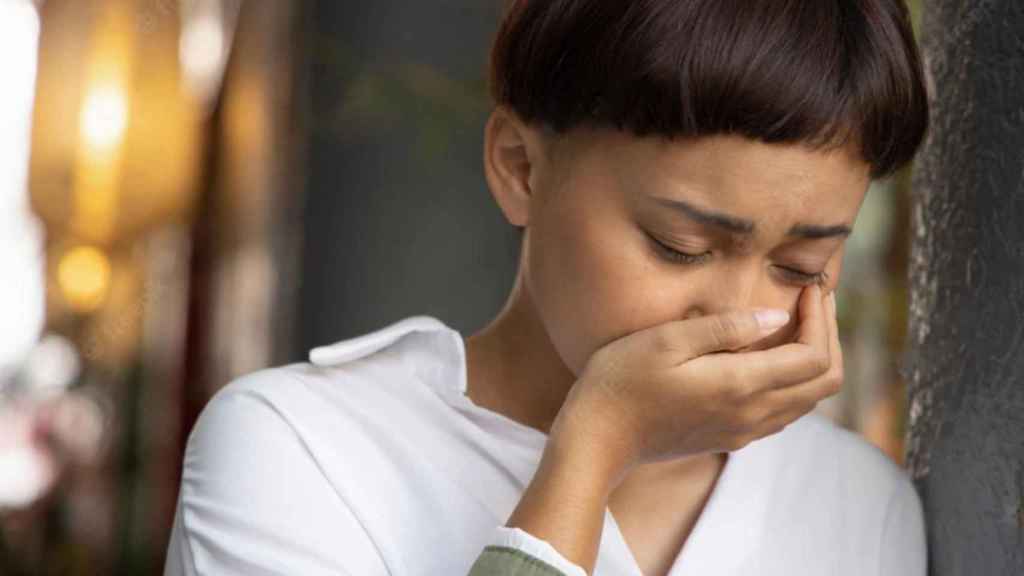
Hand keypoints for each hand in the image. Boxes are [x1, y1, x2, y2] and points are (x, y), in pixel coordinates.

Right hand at [550, 284, 841, 481]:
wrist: (597, 437)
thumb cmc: (622, 380)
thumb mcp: (667, 340)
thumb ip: (726, 327)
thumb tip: (777, 316)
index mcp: (741, 386)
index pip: (815, 357)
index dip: (821, 319)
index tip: (807, 287)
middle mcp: (752, 414)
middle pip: (825, 383)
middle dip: (828, 337)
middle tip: (812, 301)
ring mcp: (743, 431)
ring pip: (808, 401)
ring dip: (814, 360)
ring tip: (796, 322)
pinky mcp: (730, 437)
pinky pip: (784, 412)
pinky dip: (793, 381)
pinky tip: (769, 355)